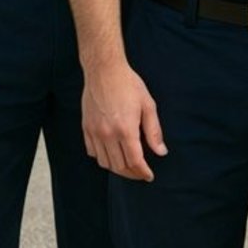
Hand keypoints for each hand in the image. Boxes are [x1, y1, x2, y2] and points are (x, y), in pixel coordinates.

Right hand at [81, 61, 165, 180]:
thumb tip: (161, 152)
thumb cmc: (129, 85)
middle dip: (132, 173)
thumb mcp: (148, 104)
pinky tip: (111, 154)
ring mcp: (95, 133)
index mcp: (126, 129)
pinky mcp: (86, 129)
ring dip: (117, 168)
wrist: (104, 71)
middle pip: (119, 166)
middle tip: (141, 173)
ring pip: (104, 163)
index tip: (149, 176)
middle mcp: (108, 134)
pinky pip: (93, 153)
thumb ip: (154, 131)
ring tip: (128, 166)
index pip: (134, 161)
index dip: (142, 172)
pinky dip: (103, 158)